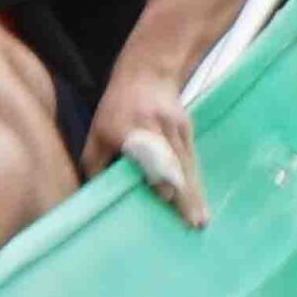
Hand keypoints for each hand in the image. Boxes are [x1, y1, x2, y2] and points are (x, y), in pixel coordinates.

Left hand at [84, 66, 207, 226]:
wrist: (148, 73)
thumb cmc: (117, 107)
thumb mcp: (98, 131)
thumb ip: (94, 161)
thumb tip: (95, 194)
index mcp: (135, 130)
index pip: (152, 159)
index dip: (160, 180)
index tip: (165, 201)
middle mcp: (160, 130)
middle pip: (176, 167)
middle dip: (186, 196)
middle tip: (196, 223)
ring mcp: (177, 130)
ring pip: (188, 166)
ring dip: (196, 194)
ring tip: (202, 220)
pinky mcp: (188, 131)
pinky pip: (193, 161)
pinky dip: (196, 182)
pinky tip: (200, 201)